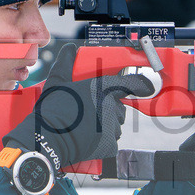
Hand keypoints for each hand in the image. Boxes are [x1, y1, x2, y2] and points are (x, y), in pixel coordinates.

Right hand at [5, 43, 153, 167]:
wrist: (47, 139)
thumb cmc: (52, 109)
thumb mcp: (57, 81)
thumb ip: (66, 62)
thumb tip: (70, 49)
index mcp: (102, 89)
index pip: (133, 85)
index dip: (142, 85)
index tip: (147, 87)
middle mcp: (111, 107)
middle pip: (119, 108)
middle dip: (109, 110)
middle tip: (90, 113)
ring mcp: (112, 128)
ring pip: (115, 126)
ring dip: (106, 126)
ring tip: (86, 128)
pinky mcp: (110, 145)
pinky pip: (111, 142)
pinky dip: (102, 143)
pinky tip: (88, 140)